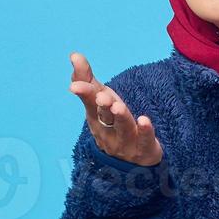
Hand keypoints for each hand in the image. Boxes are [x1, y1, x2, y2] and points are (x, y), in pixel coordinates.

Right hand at [68, 52, 164, 166]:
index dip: (83, 92)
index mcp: (96, 116)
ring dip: (120, 117)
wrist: (129, 163)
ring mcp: (125, 141)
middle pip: (104, 116)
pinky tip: (144, 120)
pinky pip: (145, 140)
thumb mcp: (100, 101)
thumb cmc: (112, 124)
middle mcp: (108, 130)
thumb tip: (74, 55)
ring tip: (118, 106)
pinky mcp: (144, 149)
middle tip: (102, 96)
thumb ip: (87, 79)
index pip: (89, 102)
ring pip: (122, 128)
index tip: (75, 85)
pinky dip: (144, 131)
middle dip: (102, 106)